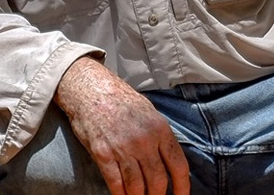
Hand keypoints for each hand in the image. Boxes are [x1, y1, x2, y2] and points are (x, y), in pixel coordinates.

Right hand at [53, 56, 189, 194]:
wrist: (91, 89)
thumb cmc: (120, 100)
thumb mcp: (148, 112)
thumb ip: (160, 136)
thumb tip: (169, 160)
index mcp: (160, 129)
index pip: (179, 165)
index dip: (183, 187)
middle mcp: (144, 140)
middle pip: (158, 181)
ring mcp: (123, 148)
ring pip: (137, 187)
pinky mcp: (103, 154)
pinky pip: (116, 184)